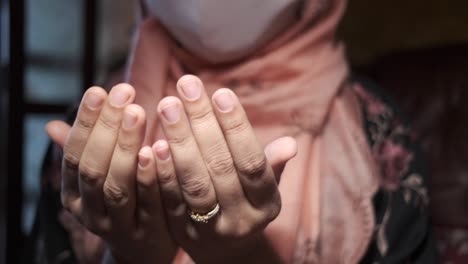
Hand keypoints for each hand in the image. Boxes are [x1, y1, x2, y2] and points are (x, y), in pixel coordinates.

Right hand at [46, 84, 175, 263]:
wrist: (143, 252)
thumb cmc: (122, 204)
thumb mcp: (97, 181)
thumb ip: (82, 153)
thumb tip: (52, 125)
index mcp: (74, 196)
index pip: (74, 156)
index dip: (86, 123)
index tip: (100, 90)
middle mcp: (91, 212)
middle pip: (94, 169)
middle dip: (106, 128)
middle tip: (124, 93)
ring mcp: (119, 226)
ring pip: (118, 186)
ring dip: (126, 147)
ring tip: (138, 112)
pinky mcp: (149, 233)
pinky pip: (150, 203)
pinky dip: (152, 176)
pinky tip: (157, 148)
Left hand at [153, 75, 296, 262]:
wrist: (225, 250)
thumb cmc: (245, 202)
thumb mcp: (265, 188)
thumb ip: (272, 165)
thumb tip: (291, 143)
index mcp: (266, 204)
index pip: (253, 162)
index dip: (237, 127)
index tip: (220, 93)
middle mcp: (241, 219)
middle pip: (221, 168)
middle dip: (202, 123)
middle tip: (185, 85)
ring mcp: (210, 229)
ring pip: (195, 184)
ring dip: (180, 142)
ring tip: (167, 106)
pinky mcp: (181, 233)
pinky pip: (170, 201)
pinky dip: (162, 172)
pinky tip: (151, 144)